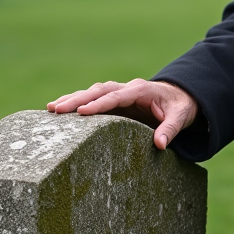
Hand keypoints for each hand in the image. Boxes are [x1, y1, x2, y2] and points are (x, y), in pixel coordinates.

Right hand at [47, 79, 198, 150]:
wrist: (181, 96)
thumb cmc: (180, 107)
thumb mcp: (180, 117)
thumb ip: (170, 129)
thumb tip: (159, 145)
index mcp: (141, 90)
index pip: (116, 96)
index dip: (98, 104)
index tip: (81, 112)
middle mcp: (127, 88)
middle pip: (98, 91)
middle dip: (77, 99)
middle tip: (56, 109)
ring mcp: (120, 93)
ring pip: (92, 92)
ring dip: (73, 99)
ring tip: (51, 108)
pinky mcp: (116, 100)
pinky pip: (94, 99)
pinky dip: (78, 102)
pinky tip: (61, 109)